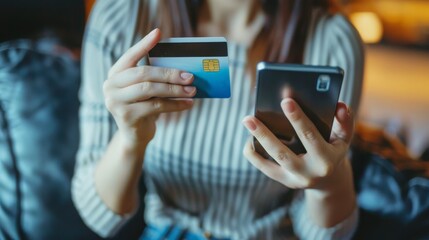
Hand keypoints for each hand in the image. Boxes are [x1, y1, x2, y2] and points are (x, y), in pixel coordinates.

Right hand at [103, 29, 195, 146]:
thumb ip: (155, 76)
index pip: (130, 55)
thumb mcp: (147, 89)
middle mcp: (110, 85)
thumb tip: (183, 66)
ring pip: (150, 90)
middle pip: (144, 73)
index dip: (144, 44)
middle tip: (190, 77)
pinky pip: (156, 107)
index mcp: (115, 74)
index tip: (158, 33)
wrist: (135, 136)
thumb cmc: (144, 107)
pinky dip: (175, 104)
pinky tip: (187, 104)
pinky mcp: (126, 116)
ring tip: (192, 91)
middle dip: (170, 74)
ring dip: (175, 90)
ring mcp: (115, 101)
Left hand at [242, 98, 353, 190]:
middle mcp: (309, 172)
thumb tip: (340, 106)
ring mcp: (295, 179)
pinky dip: (254, 154)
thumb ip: (344, 121)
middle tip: (250, 117)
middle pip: (283, 153)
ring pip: (272, 160)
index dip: (298, 119)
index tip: (286, 100)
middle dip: (266, 134)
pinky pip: (265, 168)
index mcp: (326, 159)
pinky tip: (248, 138)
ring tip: (247, 122)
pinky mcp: (285, 180)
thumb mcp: (343, 137)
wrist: (329, 180)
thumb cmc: (333, 149)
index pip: (310, 136)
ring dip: (257, 141)